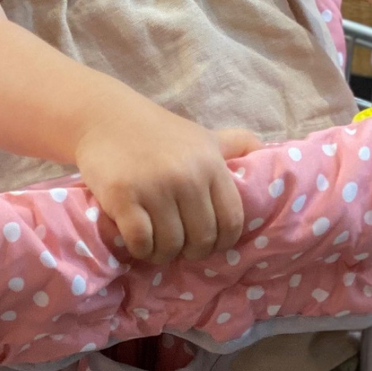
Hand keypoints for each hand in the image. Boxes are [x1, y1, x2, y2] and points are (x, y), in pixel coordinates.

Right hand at [75, 103, 257, 264]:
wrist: (105, 117)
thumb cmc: (158, 132)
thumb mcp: (202, 135)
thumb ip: (234, 143)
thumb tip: (266, 152)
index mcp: (211, 163)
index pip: (231, 221)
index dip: (222, 240)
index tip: (207, 241)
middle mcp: (187, 176)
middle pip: (202, 239)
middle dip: (192, 250)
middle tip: (179, 245)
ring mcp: (154, 187)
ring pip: (172, 246)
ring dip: (163, 253)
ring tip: (157, 245)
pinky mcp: (123, 197)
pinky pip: (142, 242)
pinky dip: (141, 249)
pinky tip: (137, 240)